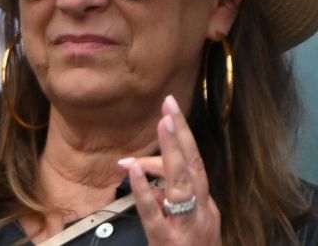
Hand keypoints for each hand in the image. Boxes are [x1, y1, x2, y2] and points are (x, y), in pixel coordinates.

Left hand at [119, 95, 221, 244]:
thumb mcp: (184, 222)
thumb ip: (168, 198)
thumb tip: (145, 172)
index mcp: (205, 206)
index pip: (195, 166)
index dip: (184, 137)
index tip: (170, 110)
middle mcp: (202, 213)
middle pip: (193, 168)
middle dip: (182, 135)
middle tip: (169, 105)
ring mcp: (187, 227)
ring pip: (181, 185)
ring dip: (171, 153)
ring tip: (161, 125)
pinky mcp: (168, 242)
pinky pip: (154, 213)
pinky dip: (144, 189)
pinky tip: (133, 169)